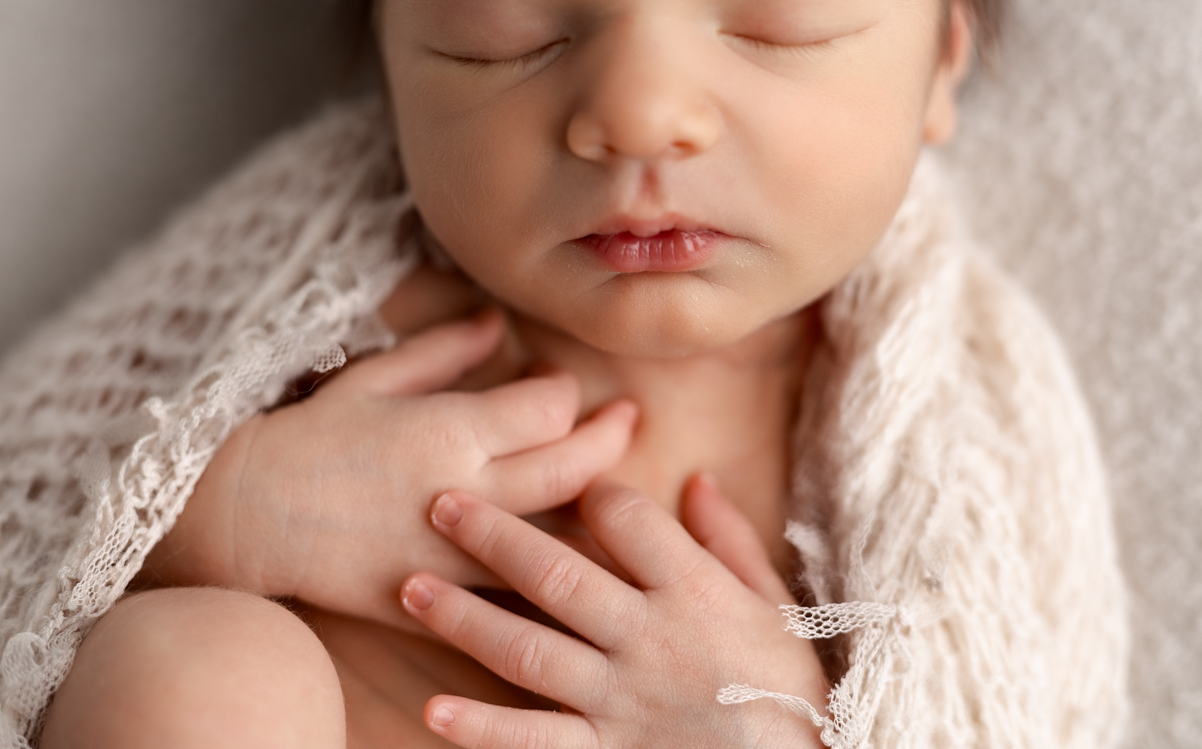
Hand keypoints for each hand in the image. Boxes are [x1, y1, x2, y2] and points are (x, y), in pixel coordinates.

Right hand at [143, 309, 637, 627]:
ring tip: (611, 483)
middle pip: (574, 466)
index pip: (548, 404)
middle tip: (627, 418)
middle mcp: (465, 490)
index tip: (557, 382)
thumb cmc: (307, 437)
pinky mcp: (441, 596)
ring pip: (559, 534)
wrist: (244, 517)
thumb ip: (443, 349)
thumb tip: (496, 321)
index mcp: (449, 429)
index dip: (564, 389)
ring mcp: (457, 551)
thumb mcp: (372, 377)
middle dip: (611, 437)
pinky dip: (549, 571)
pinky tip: (567, 553)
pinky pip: (516, 592)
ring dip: (595, 507)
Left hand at [398, 475, 827, 748]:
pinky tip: (433, 710)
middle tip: (438, 504)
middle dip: (492, 535)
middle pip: (556, 574)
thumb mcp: (780, 608)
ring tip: (409, 587)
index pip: (626, 519)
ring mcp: (621, 701)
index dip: (589, 491)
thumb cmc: (792, 692)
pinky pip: (534, 740)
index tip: (564, 480)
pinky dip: (482, 729)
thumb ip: (732, 542)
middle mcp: (649, 640)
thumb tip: (696, 478)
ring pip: (527, 650)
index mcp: (695, 592)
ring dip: (463, 618)